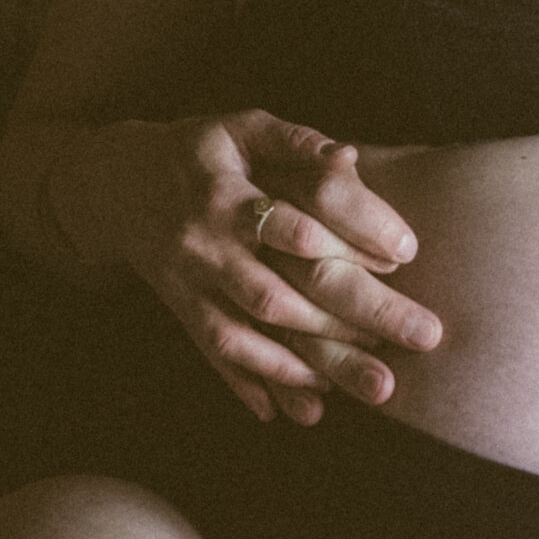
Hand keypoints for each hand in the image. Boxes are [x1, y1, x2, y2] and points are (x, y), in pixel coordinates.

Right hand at [106, 111, 440, 424]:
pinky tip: (305, 410)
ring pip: (251, 337)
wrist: (116, 186)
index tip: (407, 253)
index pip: (294, 223)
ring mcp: (191, 287)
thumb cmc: (198, 151)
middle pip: (281, 294)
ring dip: (313, 365)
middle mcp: (205, 247)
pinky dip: (257, 386)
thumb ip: (295, 142)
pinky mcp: (184, 314)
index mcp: (223, 194)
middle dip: (353, 318)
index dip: (350, 237)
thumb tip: (349, 157)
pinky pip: (217, 358)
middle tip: (422, 336)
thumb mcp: (241, 128)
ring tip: (376, 384)